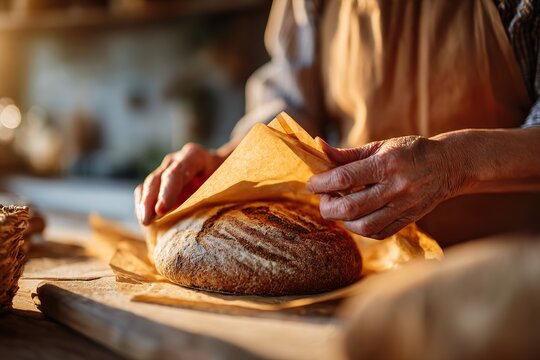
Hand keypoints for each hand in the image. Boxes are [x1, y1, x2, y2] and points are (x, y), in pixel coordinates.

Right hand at [135, 143, 224, 224]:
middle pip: (158, 178)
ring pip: (148, 185)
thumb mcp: (228, 180)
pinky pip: (145, 193)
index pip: (177, 172)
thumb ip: (218, 192)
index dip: (168, 191)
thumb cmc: (228, 176)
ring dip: (143, 205)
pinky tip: (146, 223)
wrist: (224, 166)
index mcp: (194, 156)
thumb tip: (211, 219)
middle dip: (150, 200)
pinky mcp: (160, 182)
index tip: (162, 210)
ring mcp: (165, 169)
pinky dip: (143, 207)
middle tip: (147, 221)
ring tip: (145, 223)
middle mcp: (176, 160)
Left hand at [308, 137, 464, 238]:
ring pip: (363, 226)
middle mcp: (396, 187)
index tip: (311, 184)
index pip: (345, 178)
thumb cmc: (409, 151)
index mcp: (387, 163)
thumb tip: (318, 147)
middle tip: (323, 199)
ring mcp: (404, 207)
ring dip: (343, 220)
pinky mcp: (409, 220)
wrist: (448, 165)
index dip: (322, 183)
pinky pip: (378, 233)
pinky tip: (356, 218)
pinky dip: (361, 229)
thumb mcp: (380, 146)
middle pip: (350, 207)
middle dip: (328, 206)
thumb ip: (348, 153)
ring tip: (339, 208)